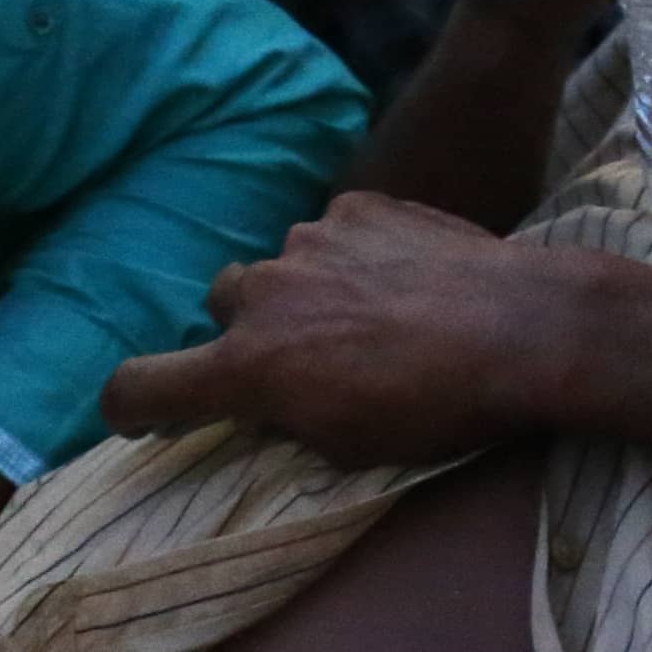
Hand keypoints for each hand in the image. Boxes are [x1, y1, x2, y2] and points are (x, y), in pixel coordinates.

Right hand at [97, 193, 569, 467]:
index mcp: (249, 367)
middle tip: (307, 353)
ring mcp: (308, 239)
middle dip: (249, 328)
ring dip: (308, 288)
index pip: (140, 386)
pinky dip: (356, 254)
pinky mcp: (358, 205)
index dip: (129, 406)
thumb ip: (288, 417)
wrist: (522, 329)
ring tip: (375, 313)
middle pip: (220, 304)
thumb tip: (274, 402)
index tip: (138, 414)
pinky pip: (334, 231)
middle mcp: (261, 293)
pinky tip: (406, 279)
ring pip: (281, 265)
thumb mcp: (348, 447)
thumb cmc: (437, 409)